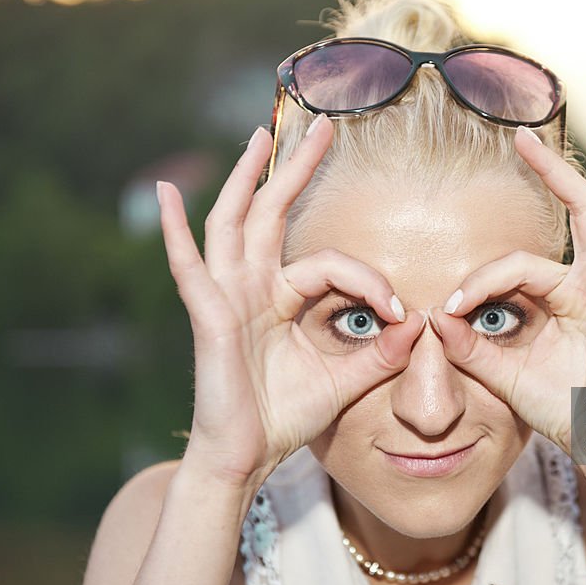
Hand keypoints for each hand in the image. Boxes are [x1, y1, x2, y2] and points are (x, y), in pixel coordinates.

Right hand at [157, 118, 425, 486]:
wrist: (247, 458)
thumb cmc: (287, 418)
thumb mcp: (347, 380)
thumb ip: (382, 353)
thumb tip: (421, 323)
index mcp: (282, 300)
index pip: (331, 265)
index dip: (370, 281)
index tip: (402, 313)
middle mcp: (253, 288)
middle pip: (273, 214)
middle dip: (298, 170)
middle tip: (324, 127)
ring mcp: (227, 297)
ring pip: (235, 223)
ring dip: (248, 177)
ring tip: (262, 134)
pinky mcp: (209, 315)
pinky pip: (188, 267)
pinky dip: (173, 230)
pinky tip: (164, 192)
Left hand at [431, 128, 585, 454]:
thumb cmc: (561, 411)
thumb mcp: (506, 378)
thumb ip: (472, 350)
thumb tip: (434, 318)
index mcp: (564, 295)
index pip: (519, 264)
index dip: (481, 279)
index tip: (447, 305)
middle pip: (579, 212)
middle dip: (553, 173)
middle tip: (522, 137)